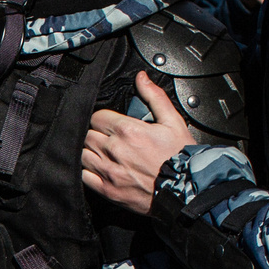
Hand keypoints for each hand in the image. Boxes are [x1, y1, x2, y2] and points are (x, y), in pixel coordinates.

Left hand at [79, 72, 199, 215]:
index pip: (97, 116)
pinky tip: (98, 169)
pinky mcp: (107, 190)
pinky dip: (87, 171)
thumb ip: (154, 97)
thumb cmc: (181, 157)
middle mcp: (114, 150)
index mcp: (128, 131)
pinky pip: (84, 176)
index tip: (111, 124)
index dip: (103, 119)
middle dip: (96, 134)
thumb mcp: (173, 122)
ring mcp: (109, 171)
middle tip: (108, 139)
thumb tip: (141, 78)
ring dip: (90, 152)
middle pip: (87, 134)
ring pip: (82, 154)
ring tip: (103, 154)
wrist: (186, 190)